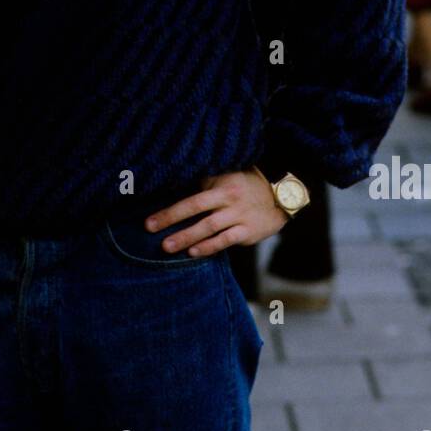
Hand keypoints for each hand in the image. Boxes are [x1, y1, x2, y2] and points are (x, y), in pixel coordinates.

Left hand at [143, 167, 286, 257]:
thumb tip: (174, 191)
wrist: (280, 195)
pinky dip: (209, 247)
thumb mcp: (226, 178)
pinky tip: (193, 252)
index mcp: (221, 184)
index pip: (191, 196)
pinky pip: (225, 240)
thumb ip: (205, 185)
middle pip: (197, 208)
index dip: (171, 208)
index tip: (150, 218)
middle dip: (171, 219)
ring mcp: (239, 216)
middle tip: (150, 229)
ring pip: (209, 227)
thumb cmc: (245, 187)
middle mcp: (229, 199)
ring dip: (187, 237)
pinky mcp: (248, 231)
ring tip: (168, 247)